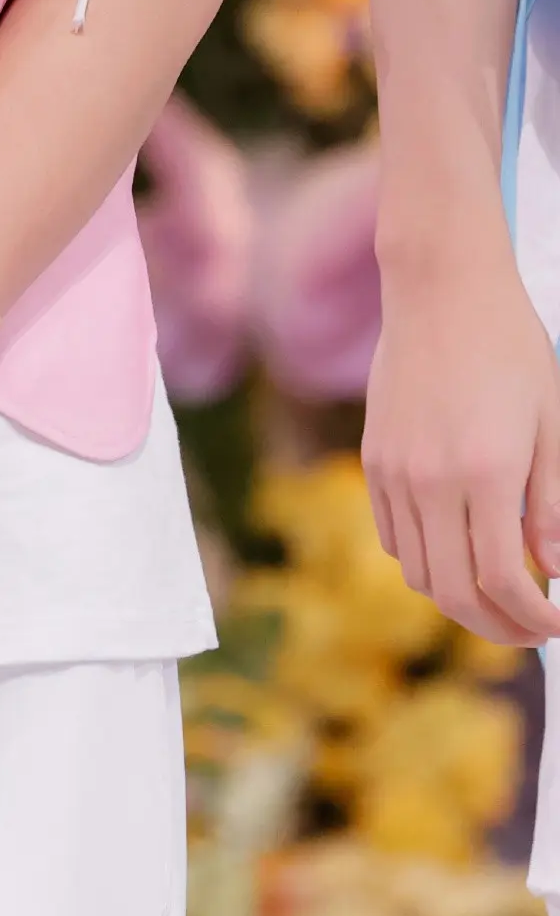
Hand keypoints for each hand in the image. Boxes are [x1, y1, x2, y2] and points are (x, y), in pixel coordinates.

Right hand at [364, 255, 559, 646]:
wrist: (441, 287)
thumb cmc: (509, 346)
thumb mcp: (553, 421)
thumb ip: (554, 502)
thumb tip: (555, 570)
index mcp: (483, 472)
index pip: (499, 581)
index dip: (531, 619)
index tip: (557, 624)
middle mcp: (429, 479)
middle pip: (451, 593)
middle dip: (496, 627)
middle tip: (532, 628)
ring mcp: (393, 470)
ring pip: (417, 573)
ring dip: (458, 599)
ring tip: (498, 591)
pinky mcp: (373, 459)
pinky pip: (392, 536)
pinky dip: (425, 561)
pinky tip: (458, 546)